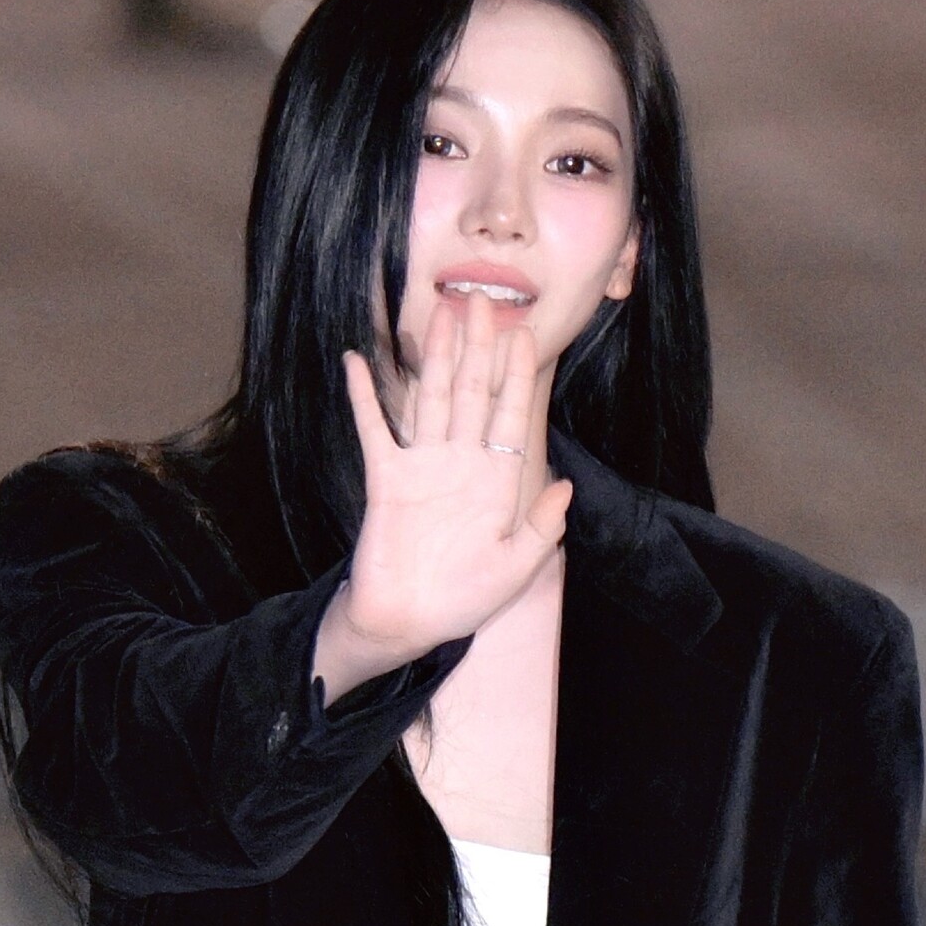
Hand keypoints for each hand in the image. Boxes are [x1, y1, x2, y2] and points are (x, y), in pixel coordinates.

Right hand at [339, 290, 572, 655]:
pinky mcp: (384, 479)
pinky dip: (365, 396)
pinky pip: (374, 429)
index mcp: (495, 482)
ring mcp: (421, 467)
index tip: (525, 334)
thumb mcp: (515, 569)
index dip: (518, 376)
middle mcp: (460, 465)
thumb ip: (541, 530)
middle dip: (480, 349)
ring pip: (432, 399)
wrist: (406, 623)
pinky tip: (358, 360)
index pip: (510, 417)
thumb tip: (566, 487)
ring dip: (437, 358)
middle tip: (484, 301)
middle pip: (473, 394)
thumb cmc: (461, 601)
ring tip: (441, 314)